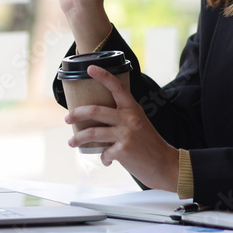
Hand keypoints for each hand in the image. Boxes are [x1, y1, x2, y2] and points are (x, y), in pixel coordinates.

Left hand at [65, 65, 179, 191]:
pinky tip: (107, 160)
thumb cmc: (150, 144)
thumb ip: (123, 119)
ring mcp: (125, 135)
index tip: (90, 68)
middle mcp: (129, 119)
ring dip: (78, 138)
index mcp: (133, 109)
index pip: (117, 87)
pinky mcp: (122, 151)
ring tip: (72, 142)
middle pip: (95, 111)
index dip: (103, 76)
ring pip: (93, 133)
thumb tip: (101, 121)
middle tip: (67, 118)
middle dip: (77, 114)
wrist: (165, 165)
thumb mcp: (139, 123)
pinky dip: (103, 158)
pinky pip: (104, 153)